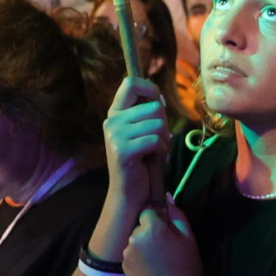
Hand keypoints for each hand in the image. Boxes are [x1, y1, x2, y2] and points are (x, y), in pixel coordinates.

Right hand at [101, 78, 171, 237]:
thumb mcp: (142, 132)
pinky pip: (156, 141)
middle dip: (164, 125)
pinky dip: (161, 152)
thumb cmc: (142, 161)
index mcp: (115, 114)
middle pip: (155, 106)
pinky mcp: (123, 150)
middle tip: (155, 142)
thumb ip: (146, 113)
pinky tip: (150, 160)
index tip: (158, 101)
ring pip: (158, 124)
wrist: (129, 192)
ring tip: (152, 152)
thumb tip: (159, 97)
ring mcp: (115, 135)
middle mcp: (112, 121)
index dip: (150, 88)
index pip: (131, 83)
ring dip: (163, 141)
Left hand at [122, 196, 201, 275]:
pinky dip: (138, 258)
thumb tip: (167, 196)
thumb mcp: (189, 238)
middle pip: (140, 226)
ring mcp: (126, 252)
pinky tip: (151, 270)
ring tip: (159, 261)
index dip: (159, 221)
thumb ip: (177, 215)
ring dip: (143, 246)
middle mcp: (134, 236)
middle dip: (150, 232)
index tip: (168, 233)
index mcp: (151, 226)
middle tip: (166, 249)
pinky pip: (131, 254)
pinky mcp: (123, 266)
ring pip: (134, 240)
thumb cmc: (188, 267)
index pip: (148, 211)